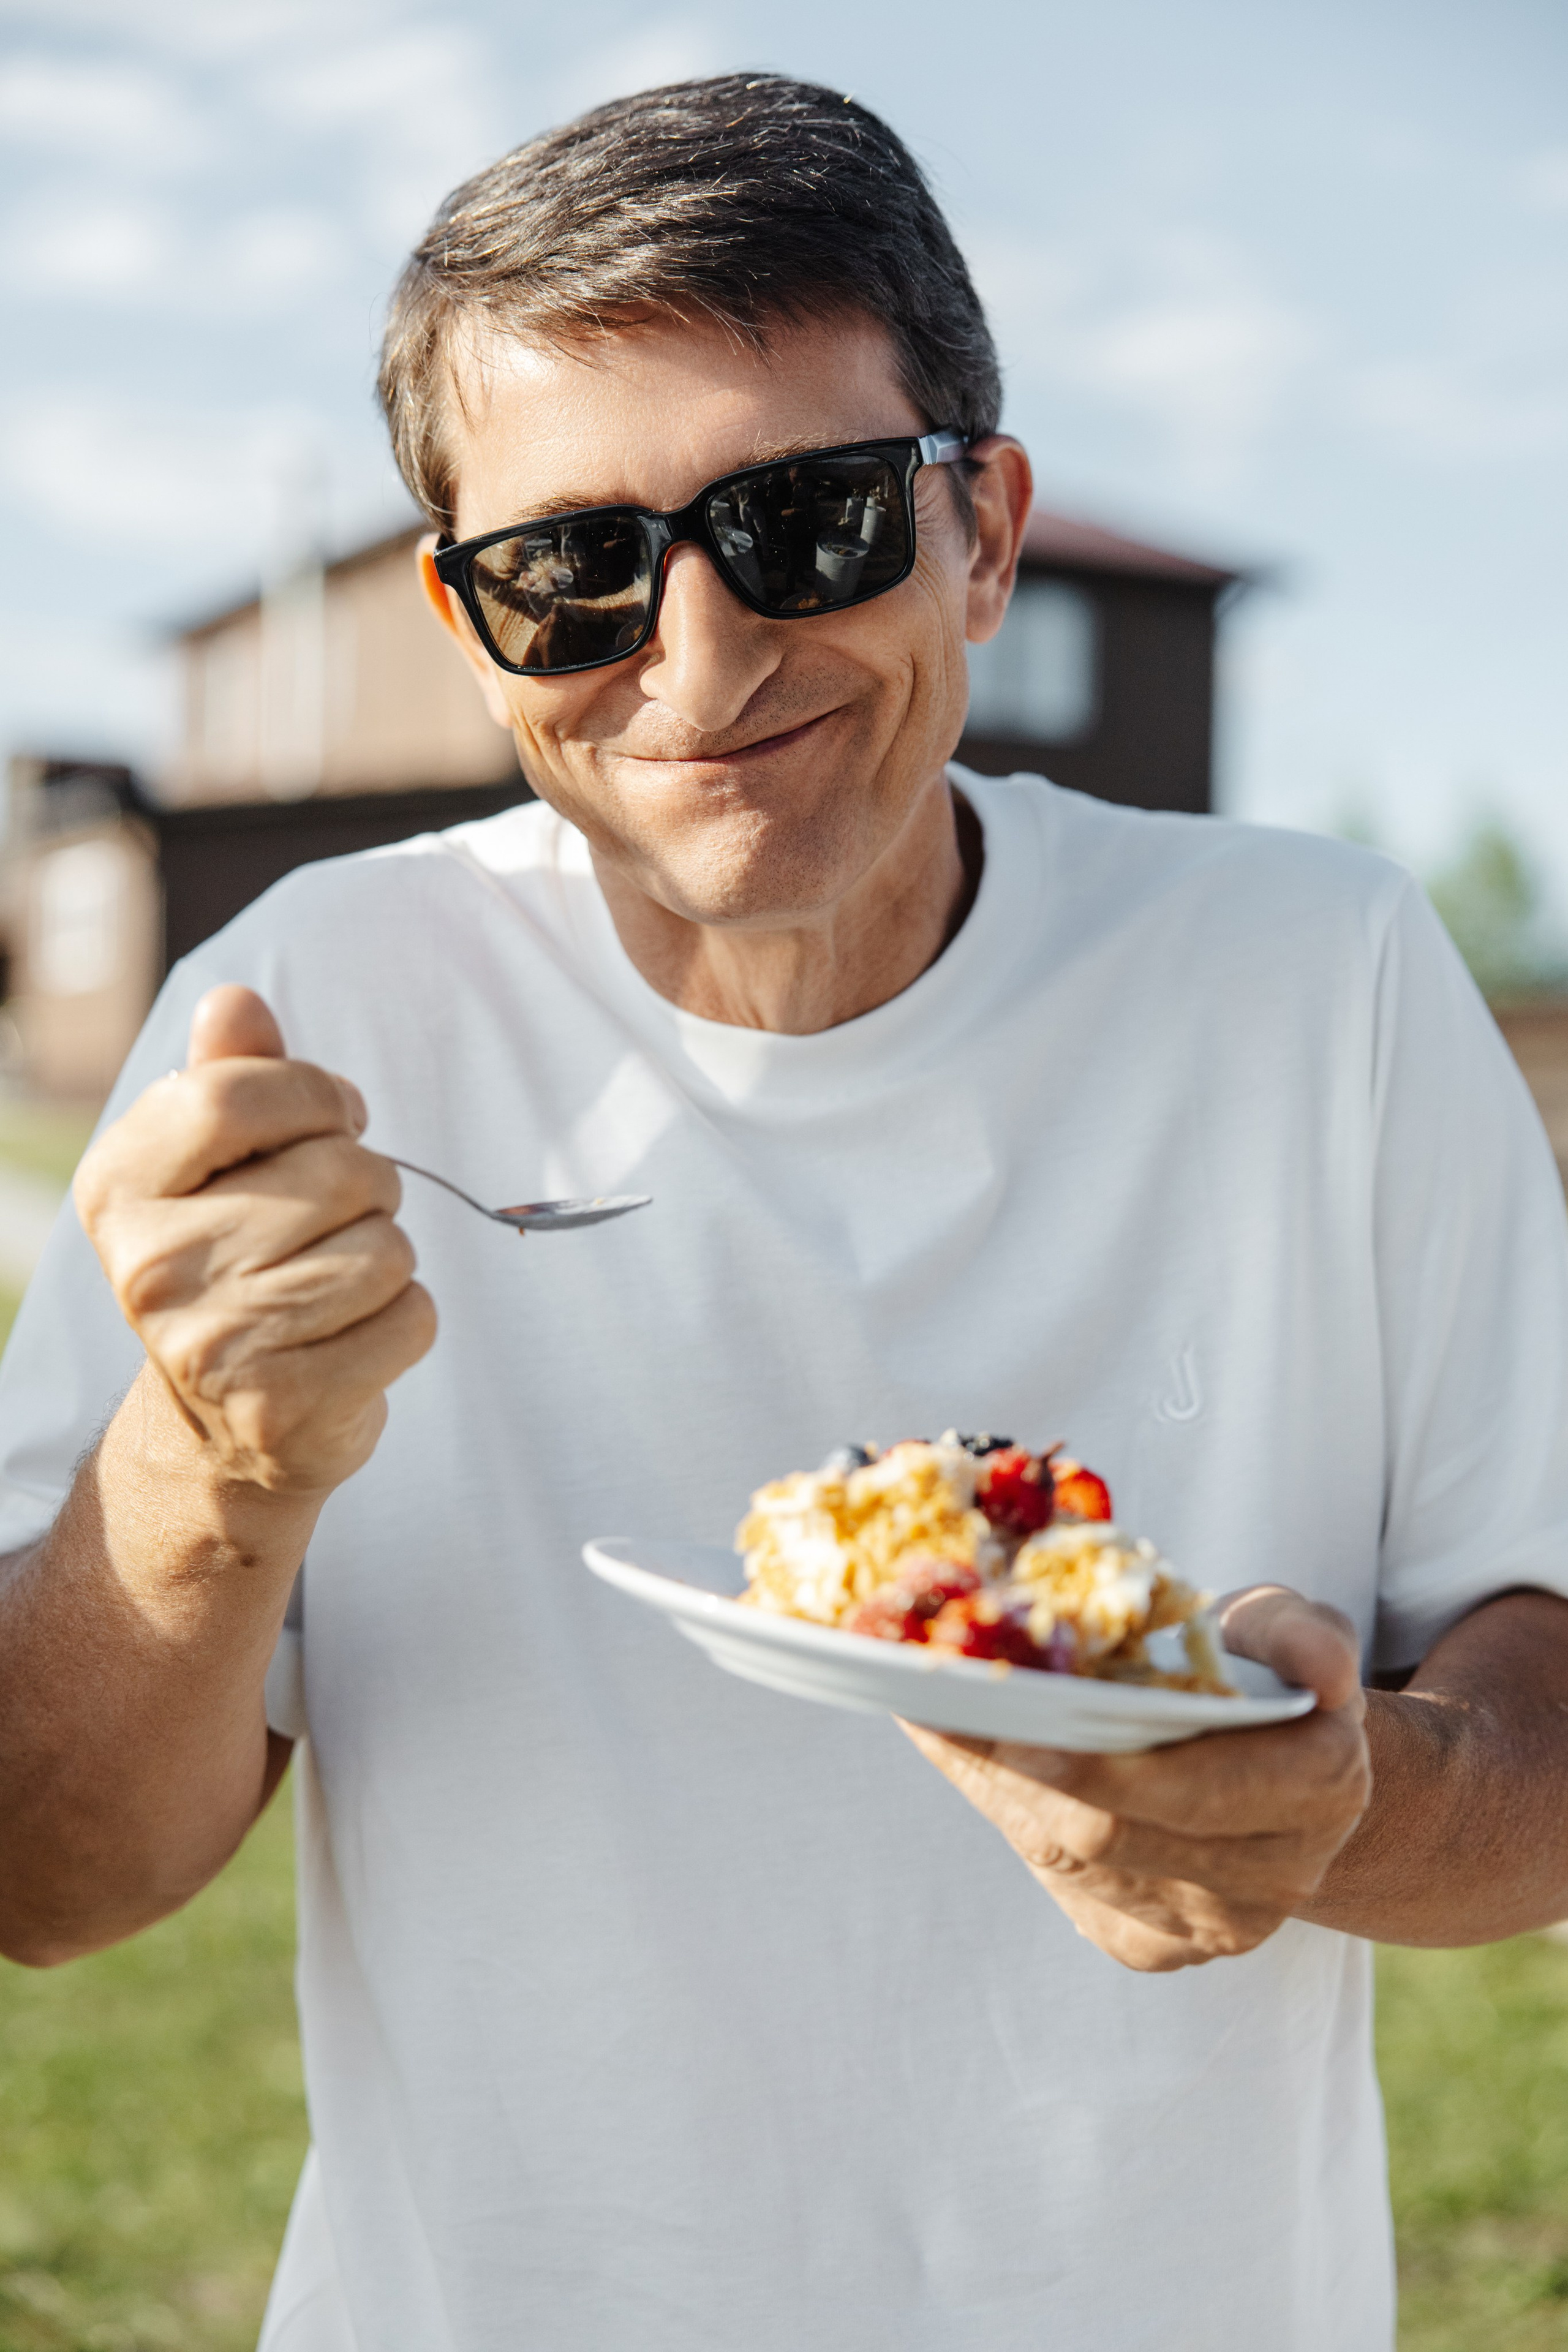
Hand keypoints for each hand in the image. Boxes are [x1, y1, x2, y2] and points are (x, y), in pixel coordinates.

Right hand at [75, 985, 435, 1496]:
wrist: (225, 1421)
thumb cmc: (238, 1254)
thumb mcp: (218, 1161)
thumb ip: (231, 1074)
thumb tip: (233, 1001)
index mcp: (118, 1186)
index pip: (231, 1095)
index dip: (314, 1094)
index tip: (335, 1118)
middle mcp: (151, 1268)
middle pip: (340, 1173)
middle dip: (369, 1183)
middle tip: (335, 1218)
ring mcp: (213, 1346)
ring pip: (386, 1248)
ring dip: (388, 1255)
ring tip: (338, 1280)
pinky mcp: (283, 1409)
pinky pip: (411, 1318)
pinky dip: (406, 1319)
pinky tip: (354, 1334)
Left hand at [901, 1587, 1370, 1971]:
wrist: (1281, 1768)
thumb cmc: (1266, 1677)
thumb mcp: (1290, 1632)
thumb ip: (1305, 1638)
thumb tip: (1323, 1672)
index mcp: (1317, 1791)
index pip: (1192, 1790)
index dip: (1099, 1764)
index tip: (1018, 1718)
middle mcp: (1270, 1879)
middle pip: (1110, 1835)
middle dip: (1018, 1769)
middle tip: (939, 1699)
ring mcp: (1208, 1927)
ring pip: (1068, 1861)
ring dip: (994, 1784)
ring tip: (933, 1709)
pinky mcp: (1149, 1945)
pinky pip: (1057, 1885)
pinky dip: (1003, 1810)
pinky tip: (967, 1752)